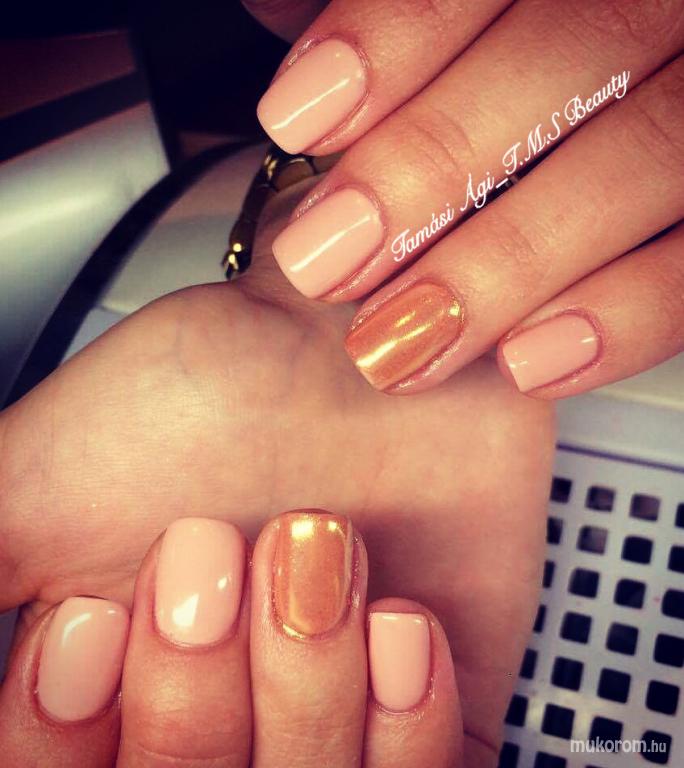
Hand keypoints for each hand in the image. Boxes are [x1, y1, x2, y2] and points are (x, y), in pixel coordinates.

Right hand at [0, 180, 552, 765]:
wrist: (373, 356)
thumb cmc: (222, 393)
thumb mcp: (43, 480)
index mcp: (108, 680)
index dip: (68, 730)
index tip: (96, 618)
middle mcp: (211, 711)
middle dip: (194, 686)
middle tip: (213, 548)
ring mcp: (317, 717)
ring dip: (305, 673)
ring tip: (315, 547)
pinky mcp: (419, 717)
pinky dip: (406, 716)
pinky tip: (397, 618)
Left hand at [249, 0, 683, 397]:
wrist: (576, 130)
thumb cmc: (492, 82)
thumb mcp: (449, 27)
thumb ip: (383, 17)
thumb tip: (268, 9)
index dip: (394, 39)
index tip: (296, 119)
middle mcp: (661, 12)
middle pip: (573, 53)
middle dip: (436, 159)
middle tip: (328, 254)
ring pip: (648, 159)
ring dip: (511, 260)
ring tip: (407, 336)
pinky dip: (628, 315)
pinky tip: (525, 363)